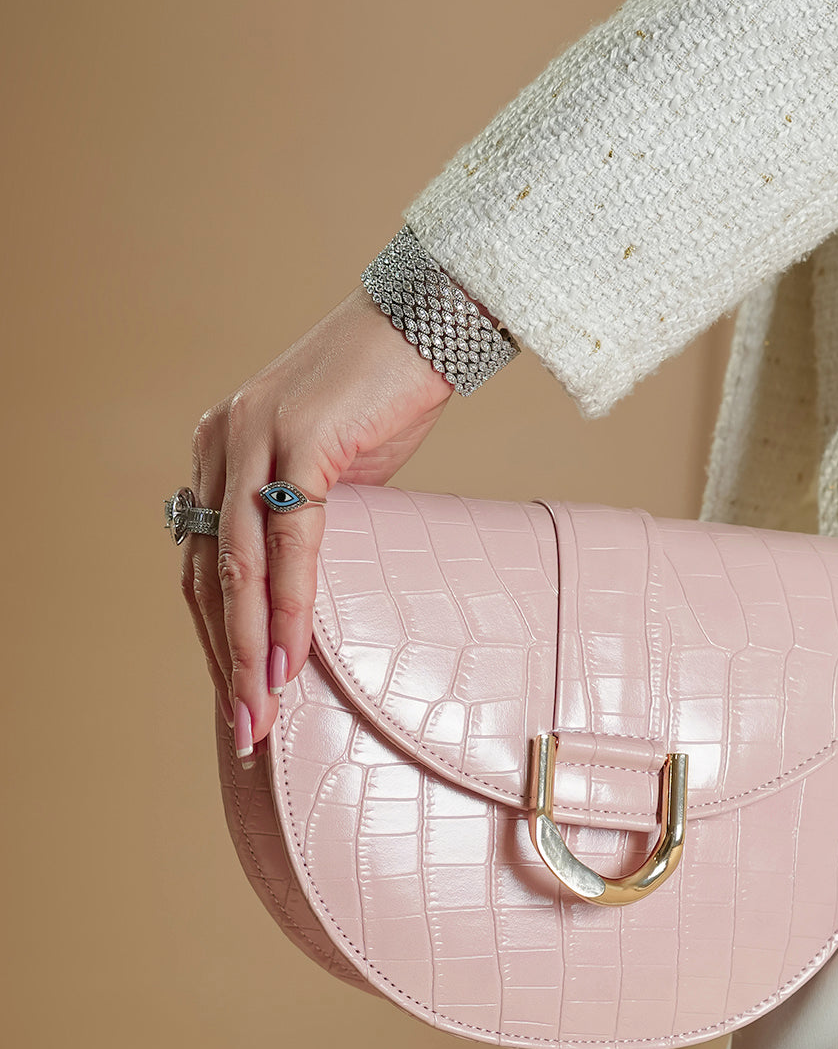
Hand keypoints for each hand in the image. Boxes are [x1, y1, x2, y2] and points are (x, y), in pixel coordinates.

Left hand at [181, 285, 454, 765]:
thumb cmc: (387, 395)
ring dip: (248, 650)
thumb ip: (301, 517)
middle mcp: (220, 441)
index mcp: (219, 447)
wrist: (427, 321)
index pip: (199, 558)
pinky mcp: (299, 440)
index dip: (214, 635)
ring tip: (262, 710)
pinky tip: (291, 656)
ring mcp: (253, 437)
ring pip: (236, 567)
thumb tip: (305, 587)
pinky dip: (289, 606)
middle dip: (223, 660)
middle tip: (243, 728)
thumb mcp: (330, 467)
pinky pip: (290, 543)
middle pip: (204, 573)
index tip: (236, 695)